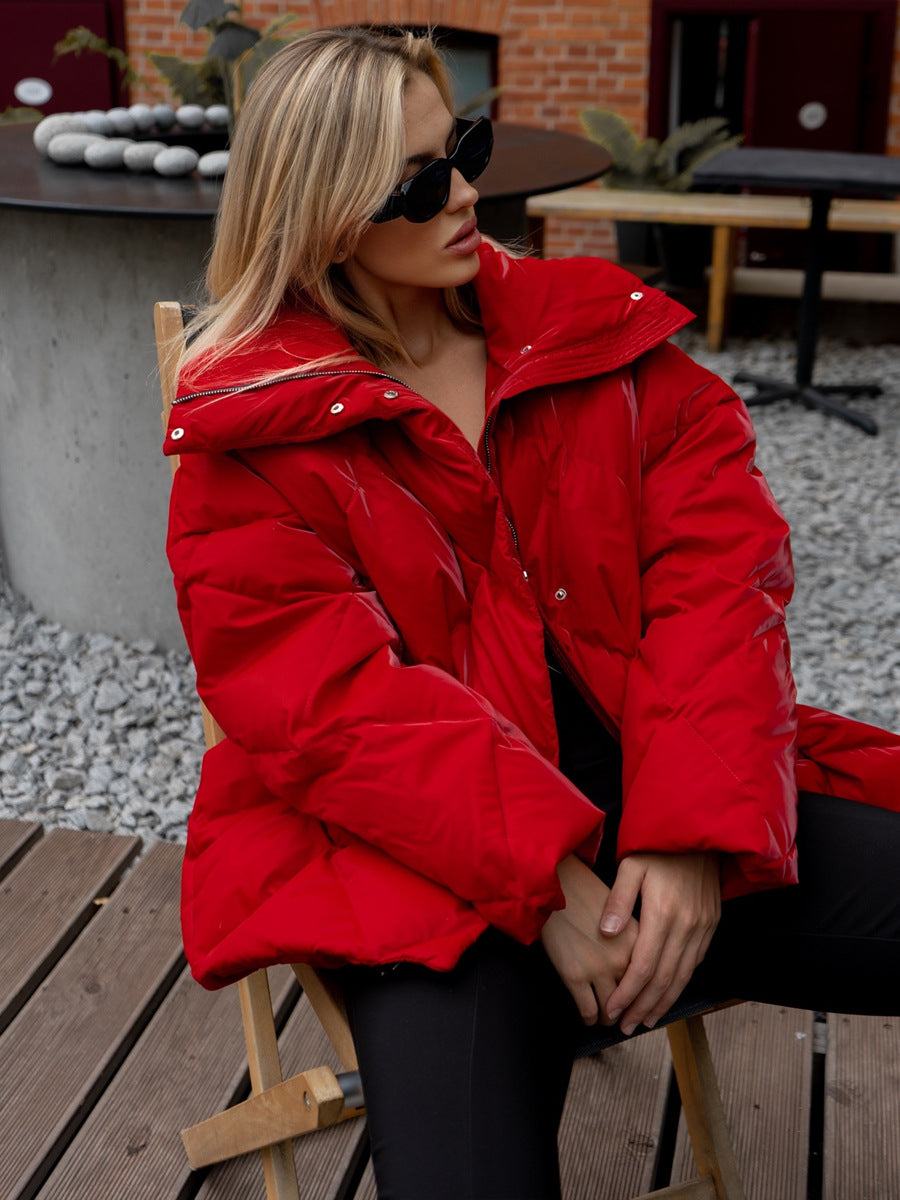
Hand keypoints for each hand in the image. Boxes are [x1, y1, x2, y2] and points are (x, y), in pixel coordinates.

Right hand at [541, 856, 637, 1024]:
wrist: (556, 885)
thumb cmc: (587, 894)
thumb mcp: (624, 912)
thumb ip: (635, 939)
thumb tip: (642, 964)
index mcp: (638, 941)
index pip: (651, 981)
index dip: (648, 997)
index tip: (645, 1005)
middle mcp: (622, 958)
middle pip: (634, 1000)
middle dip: (630, 1013)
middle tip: (626, 1018)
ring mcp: (597, 968)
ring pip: (611, 1011)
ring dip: (610, 1018)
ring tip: (607, 1017)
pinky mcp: (574, 975)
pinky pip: (588, 1011)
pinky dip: (589, 1018)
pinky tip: (588, 1016)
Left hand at [600, 852, 720, 1034]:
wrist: (701, 833)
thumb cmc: (659, 848)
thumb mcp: (632, 865)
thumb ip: (619, 900)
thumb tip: (607, 933)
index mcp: (664, 913)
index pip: (644, 966)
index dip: (628, 993)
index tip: (612, 1010)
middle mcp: (687, 926)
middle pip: (664, 980)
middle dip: (643, 1007)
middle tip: (624, 1027)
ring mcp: (702, 927)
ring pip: (682, 976)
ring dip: (662, 1002)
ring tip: (643, 1021)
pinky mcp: (710, 925)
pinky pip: (694, 963)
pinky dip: (680, 984)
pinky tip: (666, 995)